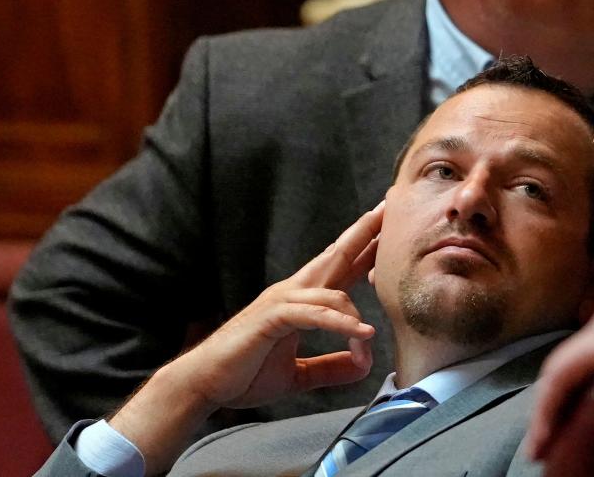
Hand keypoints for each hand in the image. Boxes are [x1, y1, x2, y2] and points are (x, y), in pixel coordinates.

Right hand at [174, 200, 383, 407]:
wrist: (204, 384)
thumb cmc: (245, 374)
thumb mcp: (299, 374)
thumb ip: (331, 367)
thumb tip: (364, 365)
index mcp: (302, 300)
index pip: (340, 267)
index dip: (364, 246)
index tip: (388, 227)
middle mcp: (294, 291)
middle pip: (336, 255)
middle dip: (364, 232)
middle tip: (389, 209)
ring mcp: (282, 300)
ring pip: (330, 283)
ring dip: (357, 305)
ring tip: (374, 333)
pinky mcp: (273, 316)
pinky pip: (314, 314)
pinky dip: (340, 323)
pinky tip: (362, 335)